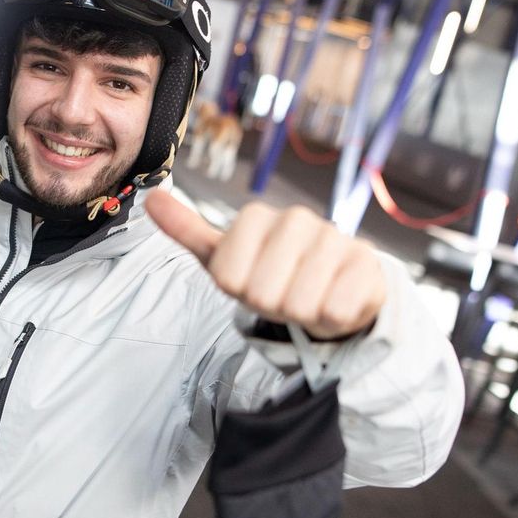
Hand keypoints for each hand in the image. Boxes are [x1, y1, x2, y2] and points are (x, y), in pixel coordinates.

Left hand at [144, 190, 384, 339]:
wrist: (331, 288)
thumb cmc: (271, 274)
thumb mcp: (224, 257)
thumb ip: (187, 230)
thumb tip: (151, 199)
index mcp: (256, 218)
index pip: (228, 276)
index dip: (239, 291)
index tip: (250, 282)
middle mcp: (296, 219)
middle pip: (263, 292)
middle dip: (269, 305)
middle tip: (281, 293)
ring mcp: (334, 238)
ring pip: (299, 303)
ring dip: (301, 313)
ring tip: (306, 297)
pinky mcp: (366, 263)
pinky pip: (336, 309)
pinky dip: (331, 318)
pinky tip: (334, 301)